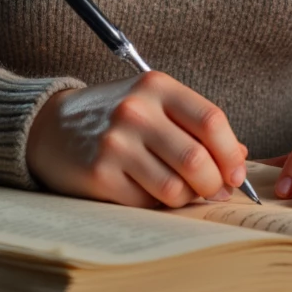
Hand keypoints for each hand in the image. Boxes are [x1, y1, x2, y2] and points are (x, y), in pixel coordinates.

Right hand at [26, 72, 248, 208]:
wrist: (51, 126)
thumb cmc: (115, 116)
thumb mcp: (154, 104)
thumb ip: (196, 125)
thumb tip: (241, 159)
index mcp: (156, 86)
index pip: (212, 121)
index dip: (232, 153)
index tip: (236, 172)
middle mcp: (136, 111)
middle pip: (197, 160)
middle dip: (213, 184)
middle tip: (213, 191)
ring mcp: (115, 143)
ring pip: (175, 189)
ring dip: (186, 199)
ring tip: (179, 192)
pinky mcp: (99, 175)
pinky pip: (146, 204)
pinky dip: (155, 205)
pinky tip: (146, 191)